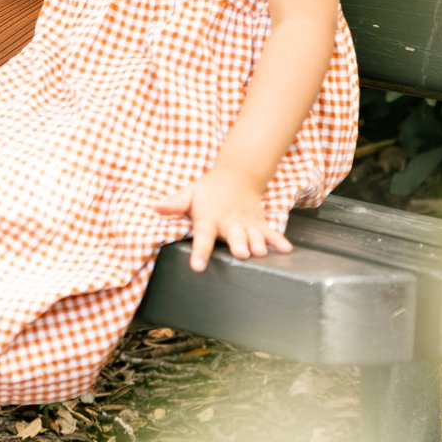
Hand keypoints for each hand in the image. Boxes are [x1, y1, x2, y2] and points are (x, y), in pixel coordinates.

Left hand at [156, 169, 289, 271]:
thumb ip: (174, 204)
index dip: (200, 252)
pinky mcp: (259, 223)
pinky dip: (278, 240)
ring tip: (260, 252)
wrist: (237, 174)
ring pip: (253, 235)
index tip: (197, 267)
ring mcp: (246, 223)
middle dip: (237, 244)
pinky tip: (286, 249)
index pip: (202, 236)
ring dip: (257, 243)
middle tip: (240, 253)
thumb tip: (155, 207)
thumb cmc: (208, 190)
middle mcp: (229, 222)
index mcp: (209, 218)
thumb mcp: (189, 194)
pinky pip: (270, 232)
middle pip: (233, 235)